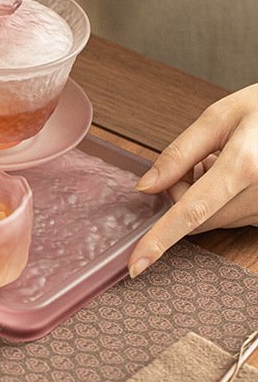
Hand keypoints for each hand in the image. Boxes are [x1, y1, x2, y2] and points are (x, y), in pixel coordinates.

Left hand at [128, 83, 257, 277]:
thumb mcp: (218, 118)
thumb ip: (179, 154)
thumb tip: (147, 186)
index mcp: (244, 167)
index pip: (191, 211)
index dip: (160, 239)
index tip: (137, 263)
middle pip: (198, 218)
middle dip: (179, 195)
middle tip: (193, 161)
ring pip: (215, 220)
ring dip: (201, 198)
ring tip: (218, 160)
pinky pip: (235, 217)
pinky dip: (220, 201)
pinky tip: (232, 172)